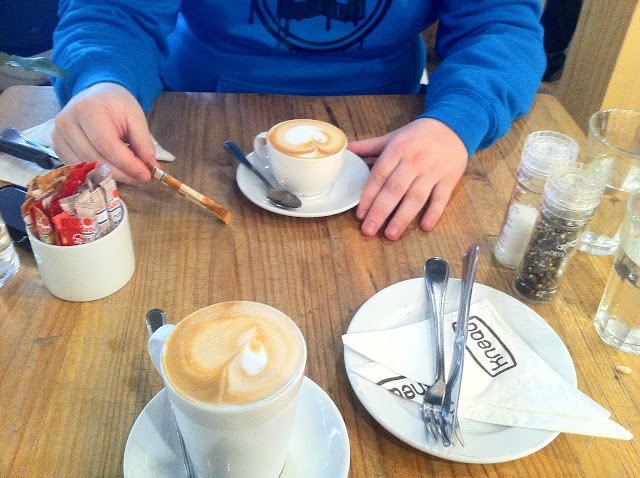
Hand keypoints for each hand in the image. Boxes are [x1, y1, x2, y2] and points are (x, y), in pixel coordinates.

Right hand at [52, 82, 156, 183]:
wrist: (96, 95)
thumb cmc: (116, 105)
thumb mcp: (135, 117)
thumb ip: (143, 142)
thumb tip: (150, 168)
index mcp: (87, 109)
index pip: (107, 145)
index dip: (127, 164)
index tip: (146, 175)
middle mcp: (66, 122)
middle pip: (95, 159)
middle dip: (122, 173)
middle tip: (141, 178)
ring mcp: (58, 136)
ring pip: (85, 167)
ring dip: (111, 176)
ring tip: (130, 175)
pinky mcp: (57, 146)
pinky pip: (77, 168)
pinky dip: (97, 173)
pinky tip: (114, 171)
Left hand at [348, 118, 467, 239]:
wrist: (454, 124)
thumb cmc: (418, 135)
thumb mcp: (392, 137)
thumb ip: (368, 146)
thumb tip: (344, 149)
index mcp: (397, 150)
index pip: (379, 176)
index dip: (368, 197)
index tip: (360, 214)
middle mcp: (414, 161)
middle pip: (394, 190)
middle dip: (380, 212)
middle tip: (369, 230)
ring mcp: (433, 171)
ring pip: (415, 197)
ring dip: (402, 218)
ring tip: (390, 234)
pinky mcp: (449, 179)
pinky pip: (441, 198)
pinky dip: (434, 213)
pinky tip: (424, 227)